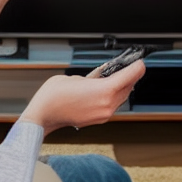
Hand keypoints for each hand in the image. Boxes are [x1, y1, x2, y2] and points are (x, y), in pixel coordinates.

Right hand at [20, 59, 145, 135]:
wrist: (43, 115)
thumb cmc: (53, 96)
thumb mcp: (74, 77)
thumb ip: (93, 76)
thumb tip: (102, 75)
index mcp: (104, 91)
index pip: (131, 76)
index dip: (137, 66)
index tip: (138, 62)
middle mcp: (107, 105)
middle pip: (128, 87)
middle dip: (129, 76)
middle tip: (127, 67)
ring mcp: (103, 114)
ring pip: (121, 98)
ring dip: (120, 87)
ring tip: (114, 78)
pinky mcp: (98, 119)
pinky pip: (112, 105)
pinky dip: (112, 96)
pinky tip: (104, 90)